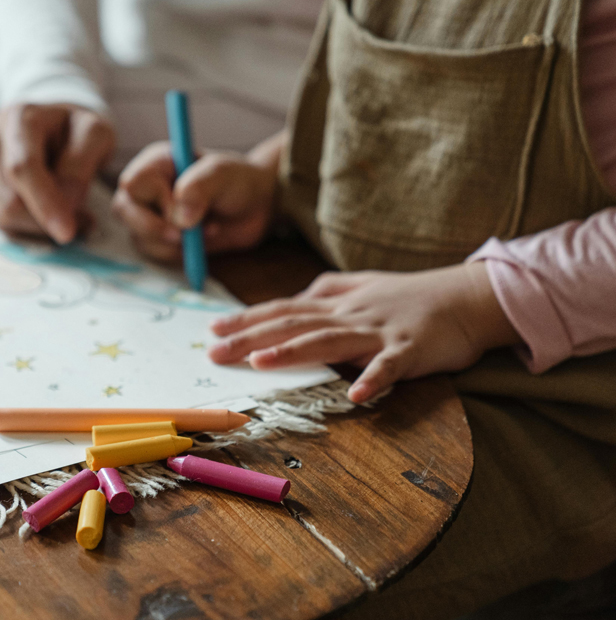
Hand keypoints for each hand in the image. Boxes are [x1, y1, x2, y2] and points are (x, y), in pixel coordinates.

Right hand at [0, 103, 115, 243]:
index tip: (67, 232)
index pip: (22, 168)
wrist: (50, 123)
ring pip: (0, 216)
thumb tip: (64, 206)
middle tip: (81, 220)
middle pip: (8, 201)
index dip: (44, 203)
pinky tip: (40, 210)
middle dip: (44, 219)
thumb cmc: (73, 130)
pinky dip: (23, 225)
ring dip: (37, 225)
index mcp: (18, 118)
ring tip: (64, 210)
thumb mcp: (94, 135)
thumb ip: (79, 169)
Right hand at [110, 131, 283, 261]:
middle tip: (186, 234)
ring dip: (175, 242)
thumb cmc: (237, 181)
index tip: (183, 210)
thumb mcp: (222, 174)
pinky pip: (155, 254)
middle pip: (124, 211)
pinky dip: (179, 253)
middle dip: (157, 228)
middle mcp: (146, 188)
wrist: (254, 207)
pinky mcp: (158, 239)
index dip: (155, 201)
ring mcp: (149, 215)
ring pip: (140, 237)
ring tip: (207, 229)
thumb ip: (199, 187)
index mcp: (155, 163)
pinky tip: (201, 241)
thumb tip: (180, 219)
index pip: (133, 183)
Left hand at [208, 262, 521, 402]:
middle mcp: (350, 314)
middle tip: (215, 352)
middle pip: (293, 324)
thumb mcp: (362, 287)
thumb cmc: (411, 295)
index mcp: (337, 303)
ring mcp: (379, 331)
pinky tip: (356, 396)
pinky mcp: (410, 349)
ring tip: (261, 363)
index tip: (213, 330)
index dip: (248, 320)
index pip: (283, 310)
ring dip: (294, 352)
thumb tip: (294, 299)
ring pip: (330, 340)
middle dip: (252, 338)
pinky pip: (390, 366)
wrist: (469, 296)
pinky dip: (374, 379)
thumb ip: (327, 292)